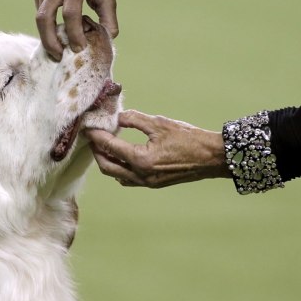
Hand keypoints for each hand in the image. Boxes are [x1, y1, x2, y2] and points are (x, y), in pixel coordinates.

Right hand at [35, 0, 118, 59]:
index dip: (74, 34)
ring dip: (46, 38)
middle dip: (51, 41)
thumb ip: (109, 18)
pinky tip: (55, 37)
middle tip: (59, 56)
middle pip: (45, 17)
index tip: (79, 48)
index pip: (70, 13)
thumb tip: (106, 41)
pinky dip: (46, 28)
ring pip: (39, 17)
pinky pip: (39, 13)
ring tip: (57, 52)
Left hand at [85, 110, 230, 187]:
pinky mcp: (153, 184)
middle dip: (97, 151)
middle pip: (107, 166)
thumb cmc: (188, 138)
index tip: (89, 127)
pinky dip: (120, 169)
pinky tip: (122, 156)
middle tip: (93, 137)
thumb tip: (117, 117)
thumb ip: (134, 119)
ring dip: (107, 161)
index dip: (97, 136)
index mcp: (140, 160)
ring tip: (105, 145)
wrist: (211, 157)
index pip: (109, 147)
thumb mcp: (159, 123)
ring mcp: (147, 183)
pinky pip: (128, 179)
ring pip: (116, 175)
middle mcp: (141, 175)